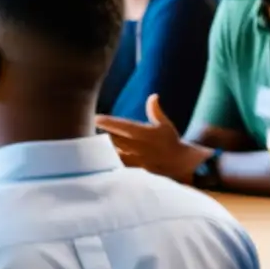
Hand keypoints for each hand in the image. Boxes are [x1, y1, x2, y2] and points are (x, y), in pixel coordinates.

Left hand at [95, 94, 214, 182]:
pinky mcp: (136, 172)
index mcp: (145, 134)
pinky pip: (120, 168)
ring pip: (115, 155)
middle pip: (115, 140)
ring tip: (89, 146)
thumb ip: (156, 111)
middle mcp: (139, 147)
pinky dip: (110, 165)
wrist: (183, 166)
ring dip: (103, 151)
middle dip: (102, 136)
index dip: (109, 122)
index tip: (96, 118)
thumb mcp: (165, 125)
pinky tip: (98, 163)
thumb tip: (153, 96)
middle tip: (86, 130)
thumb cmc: (172, 143)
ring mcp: (137, 161)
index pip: (124, 126)